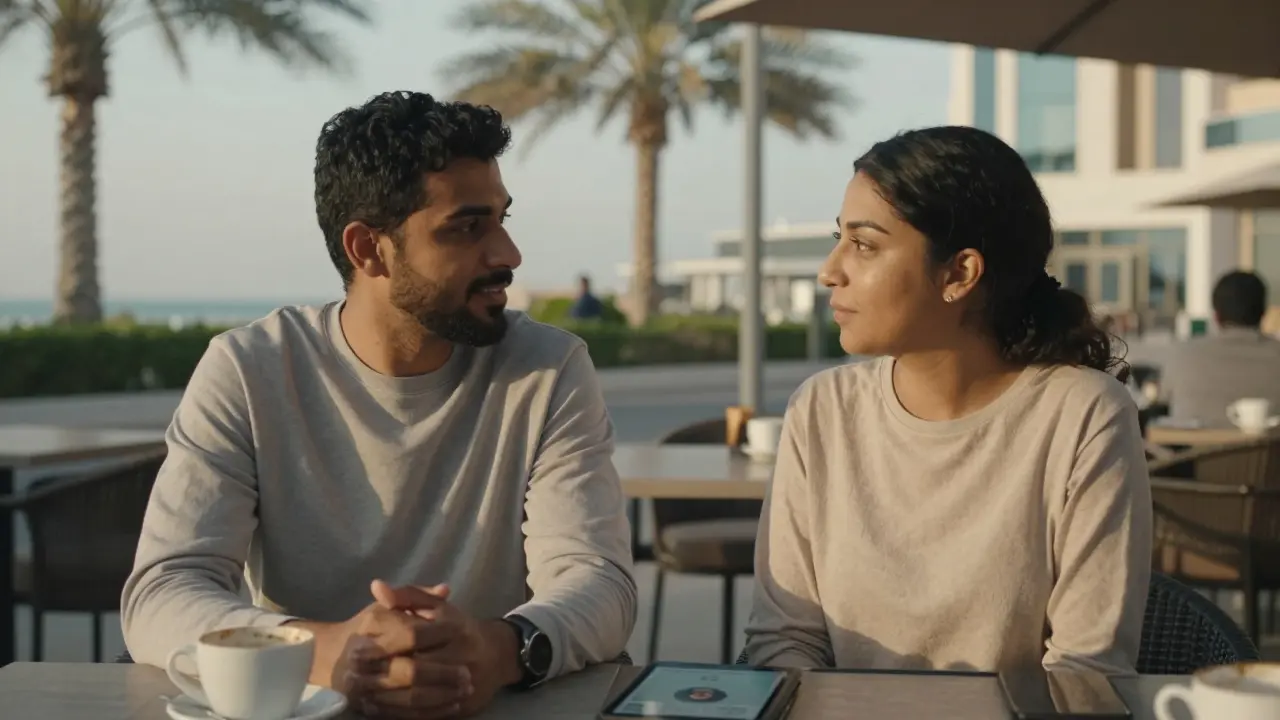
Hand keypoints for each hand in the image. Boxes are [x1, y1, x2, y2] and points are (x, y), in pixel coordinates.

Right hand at [286, 583, 468, 716]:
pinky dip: (429, 712)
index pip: (411, 635)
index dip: (439, 635)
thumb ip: (416, 596)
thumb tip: (446, 589)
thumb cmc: (368, 626)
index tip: (460, 637)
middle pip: (411, 671)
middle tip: (467, 674)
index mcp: (371, 629)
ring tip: (464, 691)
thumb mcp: (388, 606)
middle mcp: (364, 660)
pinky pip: (403, 714)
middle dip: (443, 674)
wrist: (331, 656)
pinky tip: (450, 705)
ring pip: (410, 696)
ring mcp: (365, 687)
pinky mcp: (368, 707)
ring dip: (441, 696)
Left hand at [364, 581, 522, 717]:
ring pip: (420, 695)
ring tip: (362, 696)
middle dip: (381, 675)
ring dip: (388, 698)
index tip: (356, 652)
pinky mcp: (465, 705)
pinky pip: (429, 713)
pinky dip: (402, 713)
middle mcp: (462, 653)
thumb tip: (376, 587)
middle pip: (415, 669)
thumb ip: (407, 596)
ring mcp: (465, 682)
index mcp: (453, 626)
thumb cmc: (459, 627)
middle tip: (353, 678)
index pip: (413, 636)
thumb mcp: (436, 608)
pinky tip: (381, 708)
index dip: (383, 645)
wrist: (498, 655)